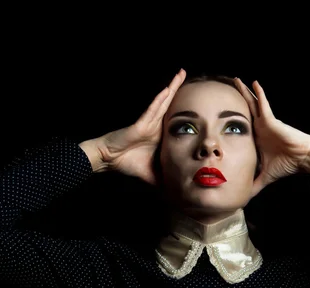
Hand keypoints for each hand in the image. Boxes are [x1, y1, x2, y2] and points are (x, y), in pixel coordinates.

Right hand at [98, 69, 185, 184]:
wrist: (110, 160)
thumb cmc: (129, 163)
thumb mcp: (154, 173)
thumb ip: (167, 178)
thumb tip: (180, 191)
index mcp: (160, 133)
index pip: (176, 118)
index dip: (186, 108)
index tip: (199, 100)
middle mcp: (156, 124)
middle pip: (171, 104)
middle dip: (179, 89)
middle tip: (190, 75)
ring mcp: (148, 122)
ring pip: (163, 101)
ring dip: (172, 87)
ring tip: (182, 73)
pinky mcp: (140, 123)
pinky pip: (152, 109)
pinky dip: (160, 99)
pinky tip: (168, 89)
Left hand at [234, 78, 309, 196]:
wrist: (303, 159)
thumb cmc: (287, 165)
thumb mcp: (265, 176)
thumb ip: (253, 184)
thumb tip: (243, 197)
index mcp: (257, 139)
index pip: (241, 128)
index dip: (231, 121)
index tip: (218, 115)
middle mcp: (260, 128)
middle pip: (245, 111)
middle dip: (235, 101)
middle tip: (223, 91)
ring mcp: (266, 122)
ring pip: (252, 104)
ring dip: (244, 92)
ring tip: (235, 80)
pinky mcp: (272, 120)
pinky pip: (263, 104)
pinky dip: (259, 94)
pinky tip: (253, 83)